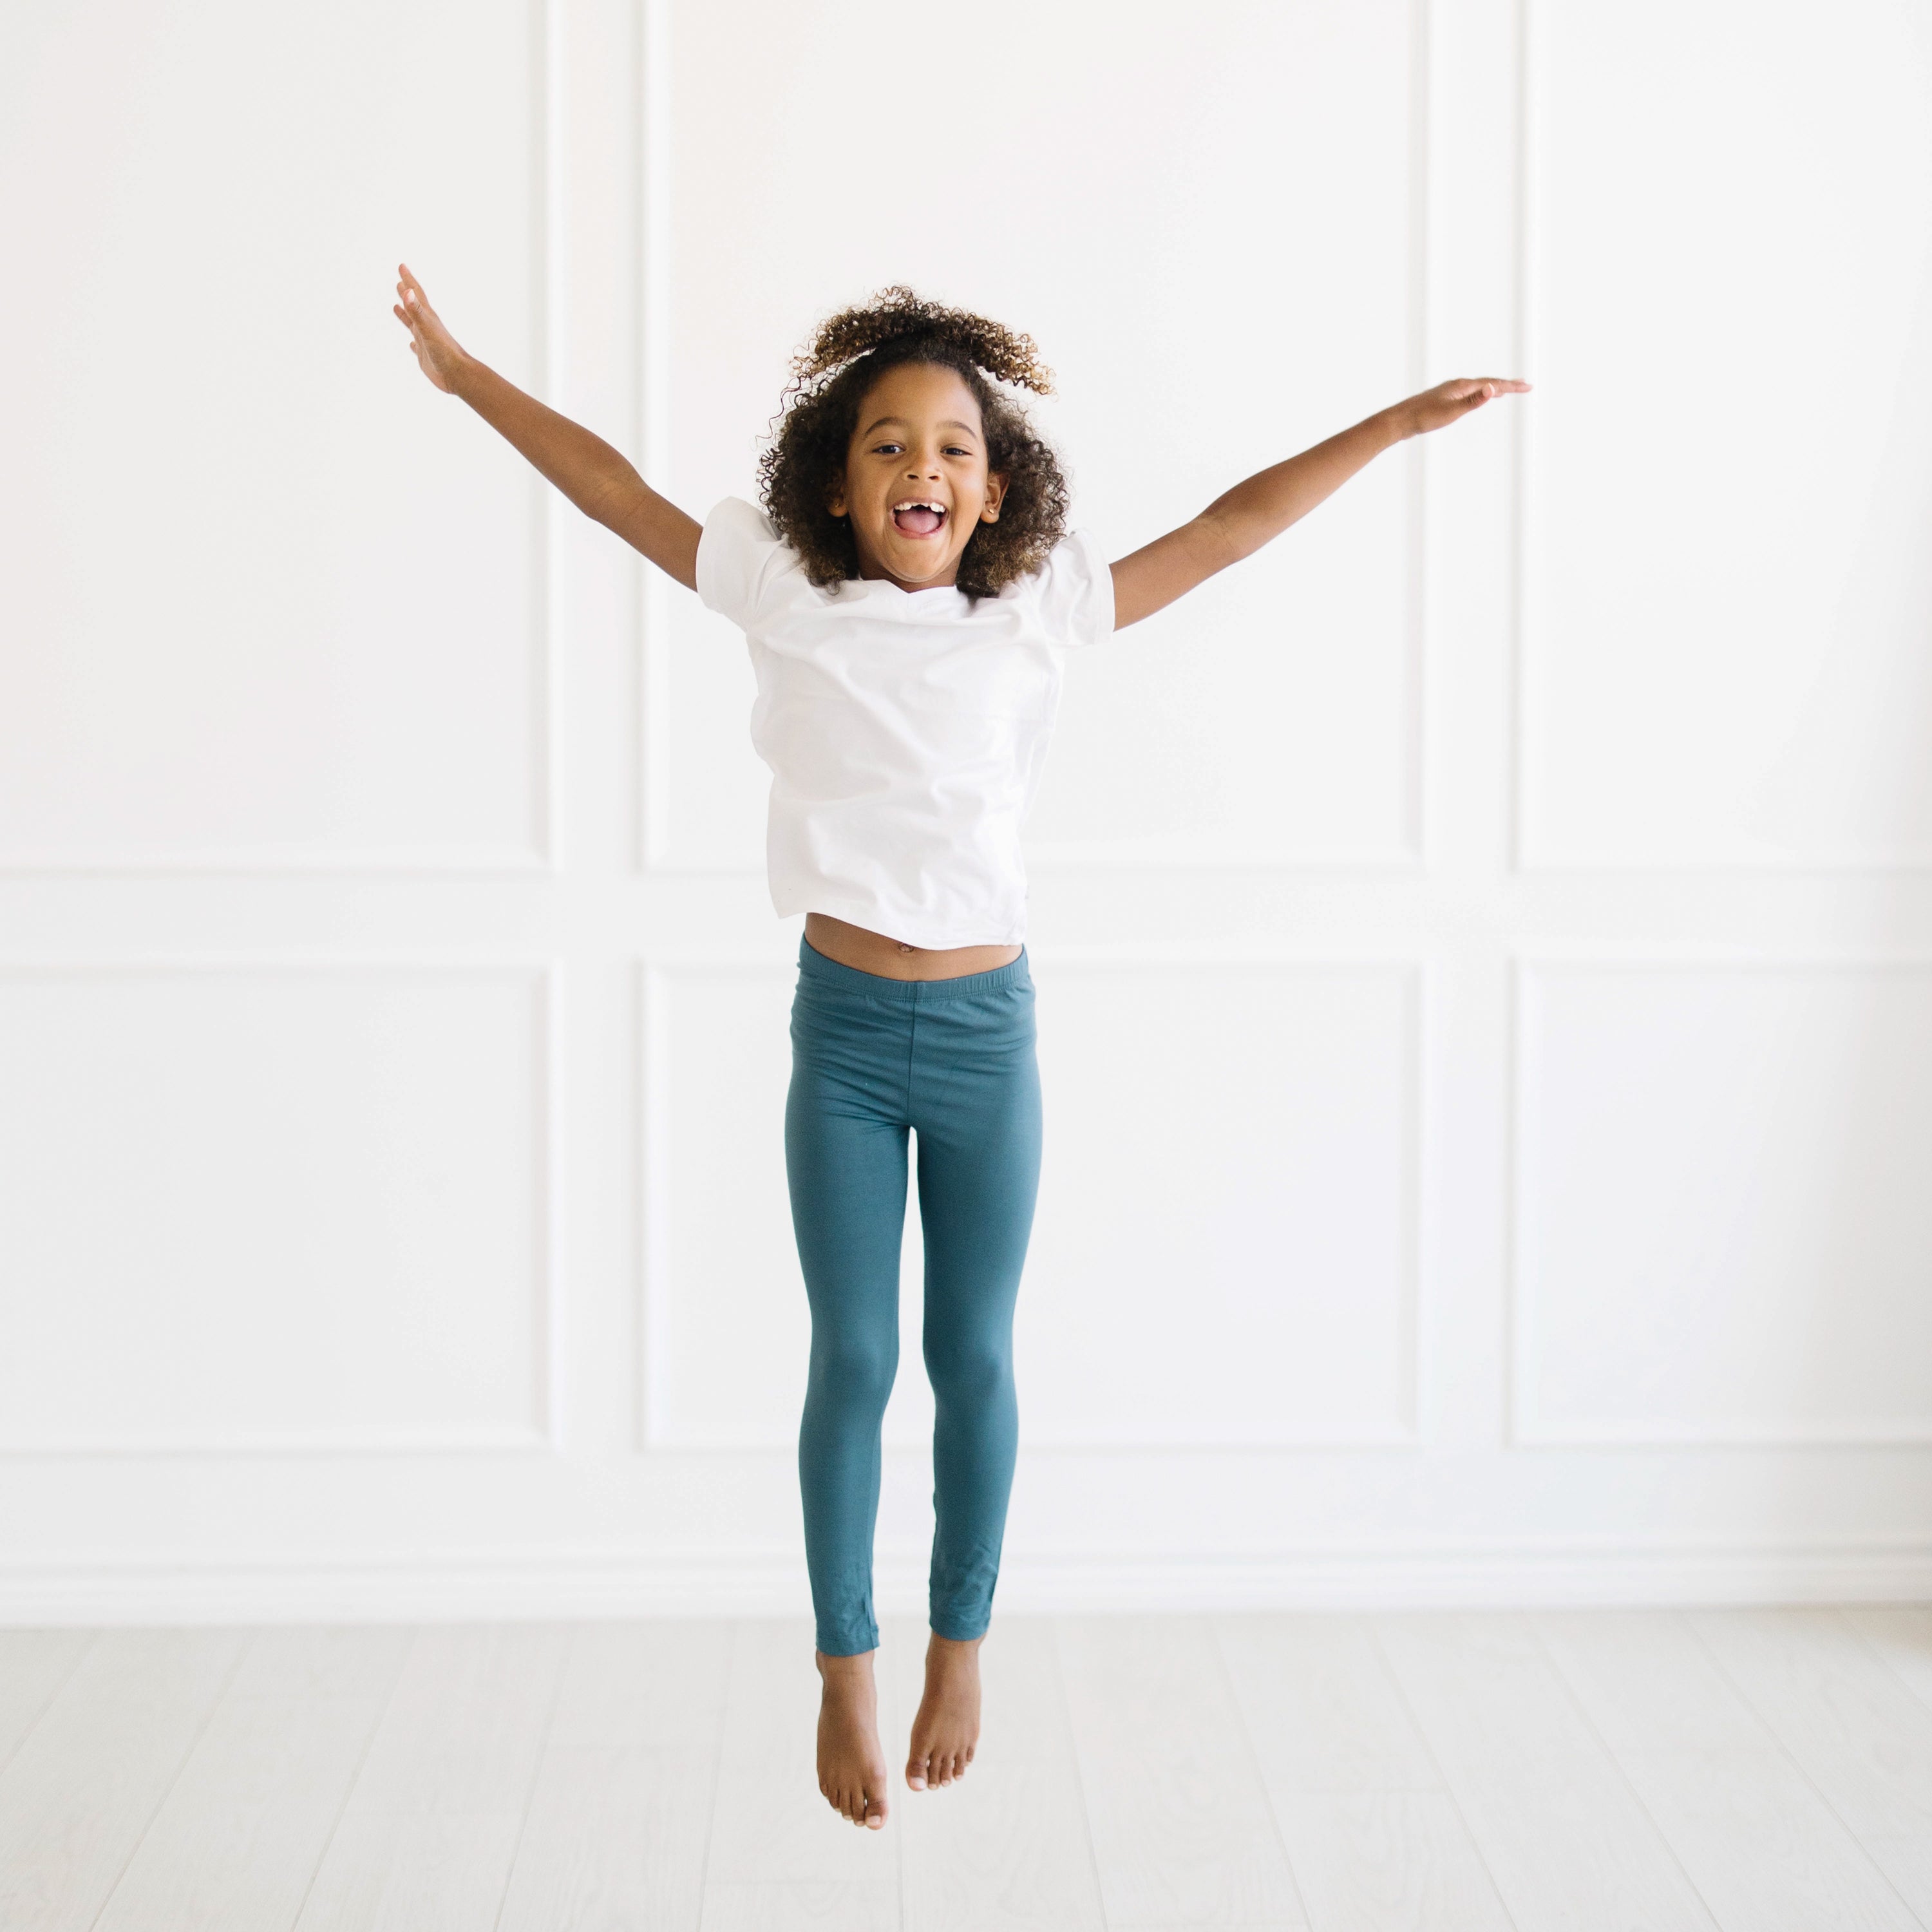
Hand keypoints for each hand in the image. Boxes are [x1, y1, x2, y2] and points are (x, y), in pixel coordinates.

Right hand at [392, 262, 468, 393]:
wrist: (458, 375)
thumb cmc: (444, 352)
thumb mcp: (427, 328)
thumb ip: (416, 310)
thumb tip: (407, 291)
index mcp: (428, 317)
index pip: (416, 294)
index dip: (408, 280)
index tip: (402, 266)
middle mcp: (427, 327)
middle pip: (415, 305)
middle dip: (406, 292)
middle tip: (399, 281)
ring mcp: (427, 341)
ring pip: (414, 324)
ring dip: (406, 314)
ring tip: (396, 306)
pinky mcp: (426, 356)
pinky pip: (417, 346)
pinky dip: (412, 343)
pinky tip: (411, 344)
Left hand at [1389, 376, 1530, 437]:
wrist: (1400, 421)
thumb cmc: (1424, 418)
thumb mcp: (1452, 412)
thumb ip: (1473, 401)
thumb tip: (1493, 389)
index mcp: (1462, 386)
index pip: (1493, 384)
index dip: (1511, 386)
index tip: (1528, 387)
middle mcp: (1457, 385)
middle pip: (1487, 383)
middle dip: (1507, 385)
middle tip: (1524, 385)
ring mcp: (1450, 392)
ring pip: (1478, 388)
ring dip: (1494, 389)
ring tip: (1505, 391)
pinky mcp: (1443, 400)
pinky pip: (1468, 394)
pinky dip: (1479, 395)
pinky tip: (1477, 400)